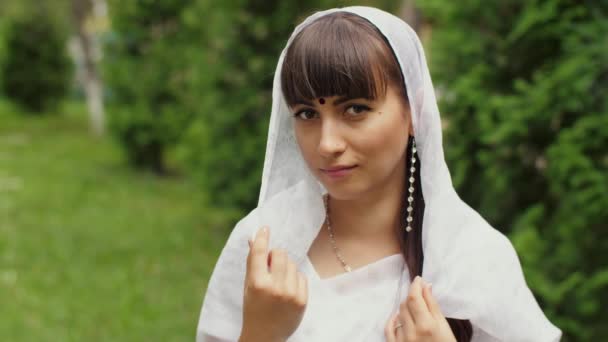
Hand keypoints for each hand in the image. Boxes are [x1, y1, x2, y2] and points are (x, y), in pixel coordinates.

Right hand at [239, 226, 307, 341]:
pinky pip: (301, 276)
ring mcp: (290, 294)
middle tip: (270, 265)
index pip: (260, 253)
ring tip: (278, 283)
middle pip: (280, 253)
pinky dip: (294, 279)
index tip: (265, 228)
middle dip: (275, 255)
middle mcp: (274, 288)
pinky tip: (287, 291)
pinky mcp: (302, 300)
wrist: (264, 336)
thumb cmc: (253, 307)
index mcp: (257, 283)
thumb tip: (254, 238)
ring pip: (292, 263)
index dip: (262, 238)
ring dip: (285, 268)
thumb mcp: (248, 285)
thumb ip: (252, 262)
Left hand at [384, 276, 455, 341]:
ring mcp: (402, 340)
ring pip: (398, 313)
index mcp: (427, 325)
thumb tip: (426, 286)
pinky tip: (397, 316)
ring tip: (414, 308)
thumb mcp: (444, 326)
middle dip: (412, 296)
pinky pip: (388, 329)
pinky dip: (392, 320)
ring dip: (405, 307)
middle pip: (406, 304)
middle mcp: (412, 332)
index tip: (418, 279)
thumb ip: (433, 305)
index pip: (415, 298)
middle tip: (420, 295)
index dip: (415, 285)